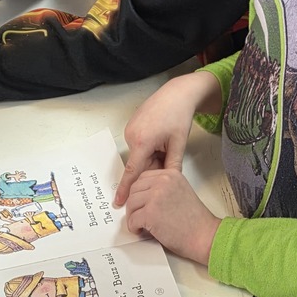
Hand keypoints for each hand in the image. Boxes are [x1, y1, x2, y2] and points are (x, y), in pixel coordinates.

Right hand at [113, 73, 219, 207]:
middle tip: (169, 152)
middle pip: (139, 163)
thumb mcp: (178, 144)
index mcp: (142, 141)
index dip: (125, 188)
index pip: (132, 172)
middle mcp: (131, 135)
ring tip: (166, 140)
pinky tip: (160, 136)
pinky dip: (149, 147)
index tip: (118, 202)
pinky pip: (138, 145)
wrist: (176, 93)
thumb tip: (167, 183)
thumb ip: (171, 166)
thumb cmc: (179, 115)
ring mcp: (129, 129)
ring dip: (152, 155)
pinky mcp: (131, 126)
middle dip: (153, 165)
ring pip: (140, 154)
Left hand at [124, 169, 219, 264]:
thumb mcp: (180, 191)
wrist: (204, 236)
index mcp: (171, 174)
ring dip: (133, 216)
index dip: (139, 192)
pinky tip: (142, 230)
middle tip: (138, 215)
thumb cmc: (195, 220)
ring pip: (131, 203)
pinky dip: (134, 227)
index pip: (143, 177)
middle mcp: (163, 181)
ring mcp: (156, 196)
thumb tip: (144, 194)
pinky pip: (132, 219)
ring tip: (141, 224)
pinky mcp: (150, 213)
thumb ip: (164, 188)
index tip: (140, 202)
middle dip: (134, 204)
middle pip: (134, 189)